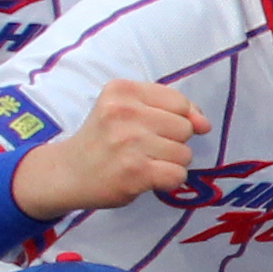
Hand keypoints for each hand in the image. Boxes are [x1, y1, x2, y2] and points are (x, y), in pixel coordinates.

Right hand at [12, 75, 207, 215]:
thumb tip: (205, 124)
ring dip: (170, 163)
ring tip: (143, 162)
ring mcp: (129, 143)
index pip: (179, 102)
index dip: (179, 119)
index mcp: (122, 90)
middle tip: (143, 148)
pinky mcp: (135, 172)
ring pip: (185, 154)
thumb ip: (171, 109)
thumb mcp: (128, 110)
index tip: (158, 129)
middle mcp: (124, 112)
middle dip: (173, 142)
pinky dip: (168, 180)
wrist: (68, 172)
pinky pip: (178, 175)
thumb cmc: (104, 139)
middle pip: (185, 128)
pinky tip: (146, 177)